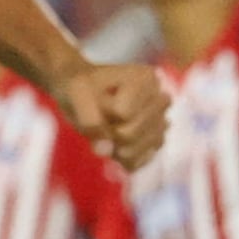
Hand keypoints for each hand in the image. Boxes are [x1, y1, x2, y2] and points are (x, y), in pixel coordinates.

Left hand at [55, 62, 169, 170]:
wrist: (86, 93)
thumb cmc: (82, 88)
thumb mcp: (77, 94)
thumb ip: (89, 120)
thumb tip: (105, 151)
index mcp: (144, 78)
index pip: (123, 114)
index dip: (104, 115)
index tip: (96, 103)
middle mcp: (159, 98)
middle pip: (131, 134)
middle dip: (109, 134)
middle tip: (100, 121)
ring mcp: (160, 120)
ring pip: (140, 150)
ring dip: (118, 149)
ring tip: (107, 133)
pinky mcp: (156, 140)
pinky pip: (144, 160)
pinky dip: (126, 159)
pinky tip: (116, 147)